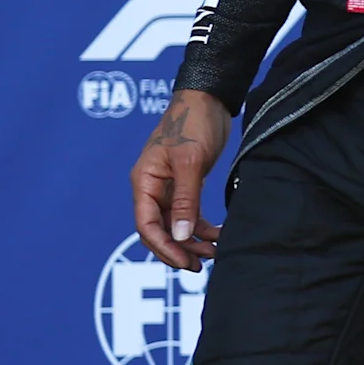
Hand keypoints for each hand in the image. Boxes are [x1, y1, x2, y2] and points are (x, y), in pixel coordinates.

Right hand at [129, 89, 231, 269]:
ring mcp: (169, 187)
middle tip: (201, 266)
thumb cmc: (193, 123)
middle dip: (178, 250)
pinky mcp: (186, 185)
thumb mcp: (190, 162)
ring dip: (193, 242)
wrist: (208, 99)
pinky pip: (190, 214)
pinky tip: (219, 237)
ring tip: (215, 254)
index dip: (163, 247)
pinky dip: (203, 228)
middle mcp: (152, 187)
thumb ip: (185, 200)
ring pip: (176, 225)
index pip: (146, 225)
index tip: (185, 262)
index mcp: (144, 181)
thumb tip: (180, 235)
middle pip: (158, 230)